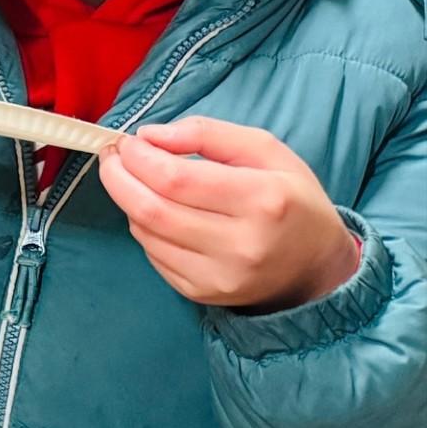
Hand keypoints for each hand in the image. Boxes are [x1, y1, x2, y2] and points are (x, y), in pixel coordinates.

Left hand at [99, 117, 359, 311]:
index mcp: (263, 200)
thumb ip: (208, 133)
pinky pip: (153, 255)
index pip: (177, 179)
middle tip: (112, 157)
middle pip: (152, 209)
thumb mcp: (266, 151)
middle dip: (118, 177)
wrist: (314, 268)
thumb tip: (150, 135)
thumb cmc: (289, 199)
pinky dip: (144, 228)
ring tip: (131, 179)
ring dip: (127, 201)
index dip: (140, 158)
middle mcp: (241, 244)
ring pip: (146, 233)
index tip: (128, 141)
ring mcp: (220, 276)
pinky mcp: (202, 294)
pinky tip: (154, 211)